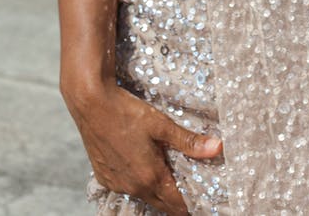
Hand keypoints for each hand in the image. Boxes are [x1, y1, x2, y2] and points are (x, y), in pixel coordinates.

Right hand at [66, 78, 220, 215]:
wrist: (91, 102)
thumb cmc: (126, 111)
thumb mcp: (161, 124)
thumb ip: (189, 141)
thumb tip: (217, 148)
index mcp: (150, 177)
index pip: (176, 205)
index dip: (191, 204)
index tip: (203, 199)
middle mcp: (133, 186)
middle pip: (161, 204)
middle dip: (176, 200)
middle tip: (191, 188)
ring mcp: (116, 183)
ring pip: (144, 195)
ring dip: (157, 191)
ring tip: (169, 175)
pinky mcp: (104, 176)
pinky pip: (126, 187)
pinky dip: (138, 182)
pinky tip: (143, 166)